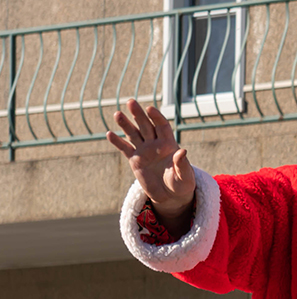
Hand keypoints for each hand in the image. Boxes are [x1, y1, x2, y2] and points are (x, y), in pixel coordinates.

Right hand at [107, 99, 195, 222]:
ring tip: (118, 114)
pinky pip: (125, 149)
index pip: (162, 126)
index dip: (156, 117)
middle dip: (138, 114)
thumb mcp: (184, 176)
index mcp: (169, 145)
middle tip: (131, 102)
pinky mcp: (135, 160)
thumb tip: (183, 151)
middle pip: (146, 125)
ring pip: (134, 134)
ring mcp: (144, 151)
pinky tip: (109, 134)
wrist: (170, 196)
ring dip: (126, 124)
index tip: (150, 109)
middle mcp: (155, 144)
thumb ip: (182, 164)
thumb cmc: (181, 185)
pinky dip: (118, 142)